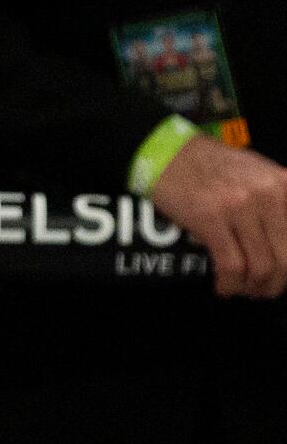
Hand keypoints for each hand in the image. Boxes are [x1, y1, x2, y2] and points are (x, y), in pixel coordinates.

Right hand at [152, 136, 286, 297]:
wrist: (167, 153)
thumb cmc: (212, 165)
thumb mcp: (259, 174)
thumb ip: (279, 202)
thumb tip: (285, 242)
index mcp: (284, 184)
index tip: (282, 275)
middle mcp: (268, 195)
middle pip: (286, 259)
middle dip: (276, 283)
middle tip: (264, 289)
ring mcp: (239, 207)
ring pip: (261, 267)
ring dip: (253, 287)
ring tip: (243, 290)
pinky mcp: (210, 219)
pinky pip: (231, 265)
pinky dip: (230, 284)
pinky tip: (223, 287)